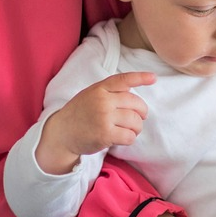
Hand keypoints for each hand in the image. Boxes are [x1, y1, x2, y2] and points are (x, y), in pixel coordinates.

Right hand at [36, 71, 154, 173]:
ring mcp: (104, 117)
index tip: (153, 78)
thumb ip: (109, 91)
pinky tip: (122, 138)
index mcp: (99, 89)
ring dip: (137, 128)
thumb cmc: (79, 114)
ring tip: (130, 130)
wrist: (61, 134)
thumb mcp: (90, 95)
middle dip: (142, 112)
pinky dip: (130, 138)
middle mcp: (103, 101)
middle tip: (139, 118)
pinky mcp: (105, 134)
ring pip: (135, 121)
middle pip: (136, 104)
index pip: (123, 80)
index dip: (140, 78)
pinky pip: (129, 136)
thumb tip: (133, 91)